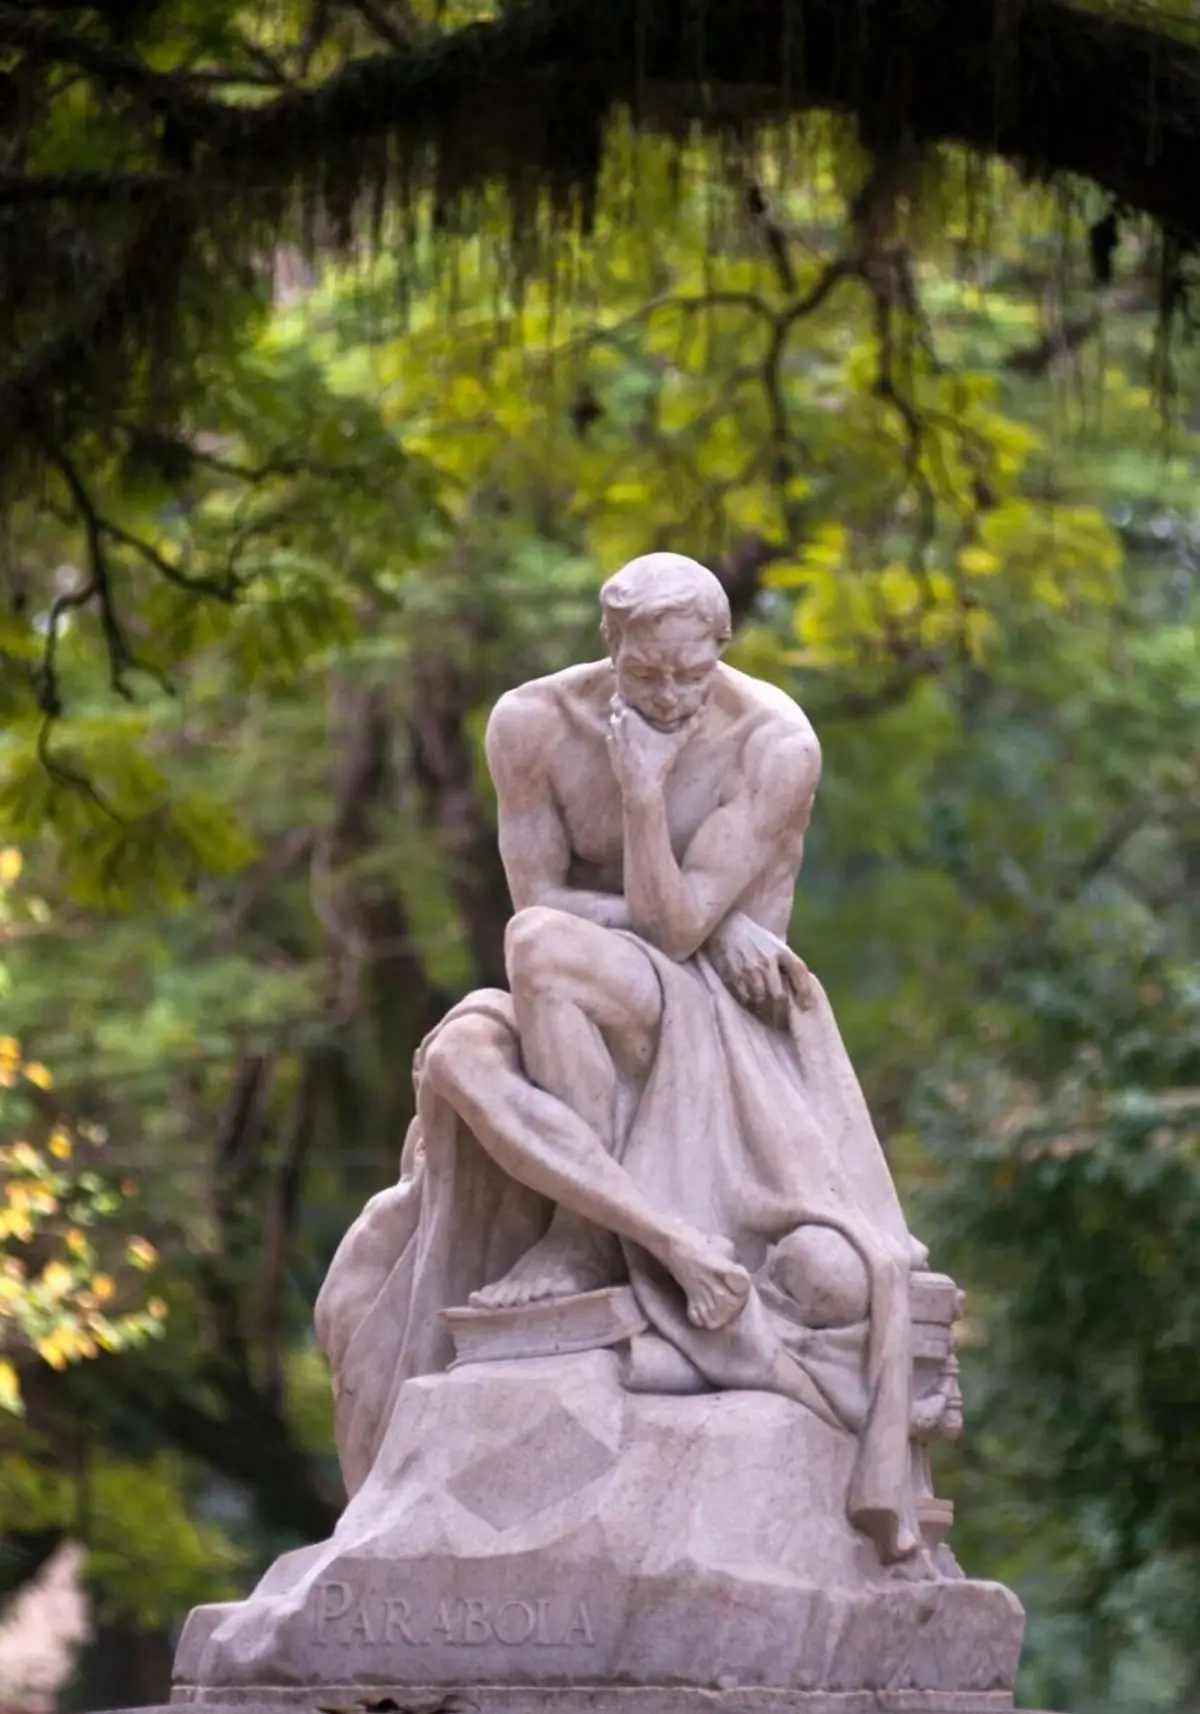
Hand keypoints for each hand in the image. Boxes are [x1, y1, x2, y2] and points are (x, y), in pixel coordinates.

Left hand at [606, 697, 697, 802]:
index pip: (617, 698)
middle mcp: (616, 726)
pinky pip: (613, 741)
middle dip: (624, 710)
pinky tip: (631, 744)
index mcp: (628, 718)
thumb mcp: (676, 741)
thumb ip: (689, 726)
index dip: (622, 695)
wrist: (641, 785)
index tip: (632, 694)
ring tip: (634, 726)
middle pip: (615, 712)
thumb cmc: (657, 759)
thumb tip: (702, 712)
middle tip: (638, 709)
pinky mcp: (611, 755)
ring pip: (614, 727)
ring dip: (621, 725)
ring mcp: (611, 741)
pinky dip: (620, 740)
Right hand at [706, 914, 811, 1028]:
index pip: (799, 972)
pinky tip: (753, 1009)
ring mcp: (749, 969)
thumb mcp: (775, 944)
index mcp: (781, 950)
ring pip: (761, 1000)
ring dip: (766, 1014)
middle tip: (782, 1023)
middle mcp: (767, 960)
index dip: (805, 992)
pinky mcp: (732, 975)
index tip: (805, 1007)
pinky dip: (750, 1007)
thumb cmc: (754, 940)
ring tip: (768, 1020)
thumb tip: (801, 991)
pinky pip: (745, 998)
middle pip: (779, 995)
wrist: (726, 927)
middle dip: (782, 1014)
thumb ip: (787, 963)